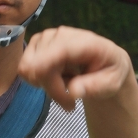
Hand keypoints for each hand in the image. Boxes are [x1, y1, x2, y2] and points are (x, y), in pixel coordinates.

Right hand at [18, 26, 134, 110]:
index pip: (61, 49)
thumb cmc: (108, 73)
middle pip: (41, 65)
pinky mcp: (37, 42)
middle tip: (70, 103)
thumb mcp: (111, 84)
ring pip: (30, 69)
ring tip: (65, 88)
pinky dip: (39, 80)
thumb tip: (73, 91)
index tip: (34, 78)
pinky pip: (26, 69)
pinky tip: (56, 78)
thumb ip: (94, 87)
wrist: (103, 63)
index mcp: (87, 42)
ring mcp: (47, 37)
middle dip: (53, 89)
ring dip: (46, 86)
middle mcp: (63, 34)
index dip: (45, 62)